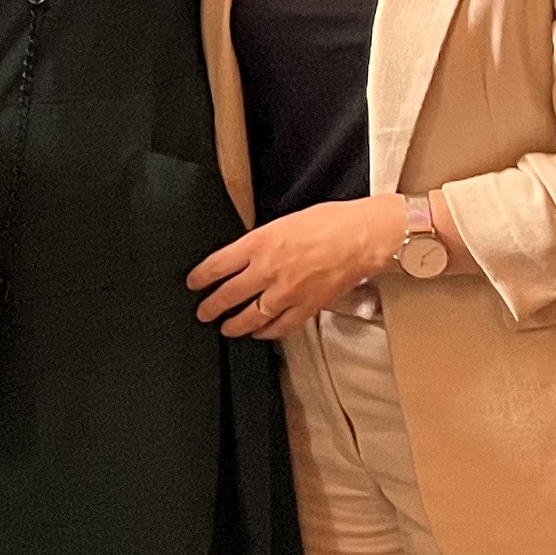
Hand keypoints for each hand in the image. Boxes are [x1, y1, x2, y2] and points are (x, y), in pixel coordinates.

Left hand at [190, 199, 396, 339]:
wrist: (362, 237)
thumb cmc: (330, 223)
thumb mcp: (283, 222)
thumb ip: (262, 241)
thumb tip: (247, 253)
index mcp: (259, 243)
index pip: (217, 265)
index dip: (200, 277)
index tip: (194, 283)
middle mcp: (267, 270)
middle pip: (228, 295)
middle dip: (211, 306)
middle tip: (203, 312)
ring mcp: (286, 292)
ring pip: (250, 316)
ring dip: (234, 325)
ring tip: (226, 329)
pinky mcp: (306, 307)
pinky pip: (279, 327)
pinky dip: (266, 332)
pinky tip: (260, 333)